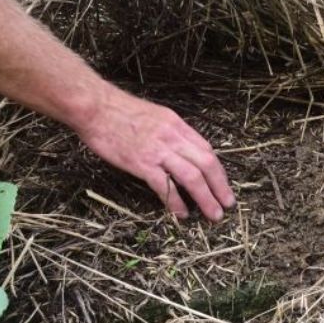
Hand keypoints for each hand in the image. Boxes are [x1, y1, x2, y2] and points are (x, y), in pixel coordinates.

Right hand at [76, 93, 235, 221]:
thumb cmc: (119, 111)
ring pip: (192, 176)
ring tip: (214, 214)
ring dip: (206, 198)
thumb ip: (170, 133)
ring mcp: (158, 150)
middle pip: (207, 164)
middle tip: (227, 204)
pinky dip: (176, 202)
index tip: (223, 185)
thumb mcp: (155, 115)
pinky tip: (182, 214)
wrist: (95, 108)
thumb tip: (181, 151)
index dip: (218, 170)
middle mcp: (173, 137)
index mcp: (177, 125)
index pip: (207, 149)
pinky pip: (165, 186)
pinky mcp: (142, 163)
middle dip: (220, 187)